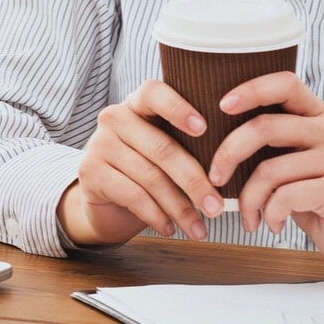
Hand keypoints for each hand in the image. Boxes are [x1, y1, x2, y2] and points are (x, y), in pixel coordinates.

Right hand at [58, 80, 226, 246]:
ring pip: (151, 178)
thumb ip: (187, 145)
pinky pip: (133, 196)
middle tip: (217, 208)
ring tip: (198, 229)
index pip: (154, 93)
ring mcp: (99, 144)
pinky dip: (156, 216)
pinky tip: (169, 228)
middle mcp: (115, 118)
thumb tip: (233, 164)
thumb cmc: (146, 170)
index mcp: (137, 104)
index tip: (204, 128)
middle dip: (195, 182)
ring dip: (180, 208)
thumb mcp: (164, 151)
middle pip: (162, 148)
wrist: (104, 200)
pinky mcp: (90, 173)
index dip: (179, 108)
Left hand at [208, 73, 323, 270]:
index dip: (250, 89)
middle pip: (264, 127)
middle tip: (215, 178)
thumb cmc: (314, 193)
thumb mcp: (295, 158)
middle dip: (228, 154)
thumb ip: (272, 139)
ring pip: (269, 170)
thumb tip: (214, 133)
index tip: (222, 105)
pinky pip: (285, 197)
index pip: (285, 84)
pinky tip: (272, 224)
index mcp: (318, 115)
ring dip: (248, 199)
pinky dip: (269, 214)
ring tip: (249, 215)